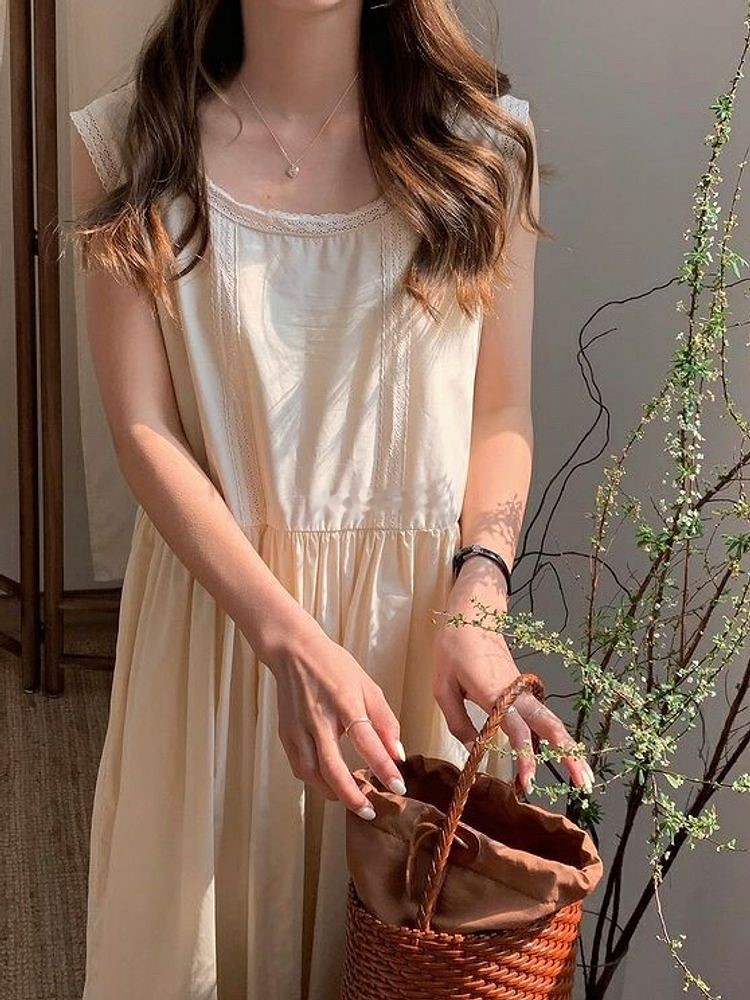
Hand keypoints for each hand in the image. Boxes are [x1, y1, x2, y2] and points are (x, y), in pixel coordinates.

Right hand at [265, 620, 406, 818]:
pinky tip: (330, 782)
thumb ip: (384, 719)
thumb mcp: (367, 685)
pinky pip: (300, 767)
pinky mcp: (286, 734)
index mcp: (344, 701)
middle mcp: (318, 718)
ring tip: (353, 798)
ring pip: (313, 773)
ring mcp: (298, 727)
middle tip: (369, 810)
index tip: (398, 785)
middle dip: (352, 795)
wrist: (294, 652)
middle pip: (332, 768)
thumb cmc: (333, 666)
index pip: (365, 741)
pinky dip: (316, 781)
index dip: (382, 766)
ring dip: (334, 791)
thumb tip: (398, 753)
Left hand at [432, 563, 593, 795]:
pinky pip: (541, 715)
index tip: (529, 782)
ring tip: (583, 776)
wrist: (472, 613)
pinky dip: (555, 735)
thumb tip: (475, 749)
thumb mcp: (442, 686)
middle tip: (585, 785)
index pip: (515, 729)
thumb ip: (458, 721)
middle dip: (569, 755)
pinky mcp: (522, 688)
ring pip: (551, 720)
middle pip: (548, 726)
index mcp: (494, 692)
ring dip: (569, 747)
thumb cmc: (453, 647)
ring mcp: (523, 689)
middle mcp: (516, 693)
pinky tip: (560, 753)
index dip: (524, 756)